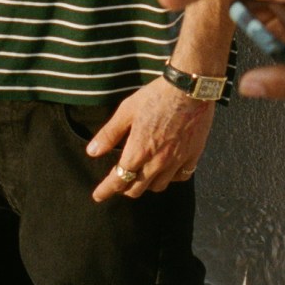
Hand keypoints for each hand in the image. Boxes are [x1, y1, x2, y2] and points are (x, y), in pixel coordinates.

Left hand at [86, 77, 216, 200]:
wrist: (190, 88)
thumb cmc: (156, 96)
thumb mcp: (127, 110)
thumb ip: (109, 134)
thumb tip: (92, 152)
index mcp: (138, 151)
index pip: (118, 181)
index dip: (106, 191)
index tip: (98, 196)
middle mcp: (157, 162)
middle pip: (137, 189)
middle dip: (125, 189)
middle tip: (120, 183)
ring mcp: (176, 160)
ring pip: (158, 186)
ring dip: (147, 185)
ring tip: (143, 175)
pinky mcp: (193, 155)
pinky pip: (180, 177)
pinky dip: (171, 177)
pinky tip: (167, 169)